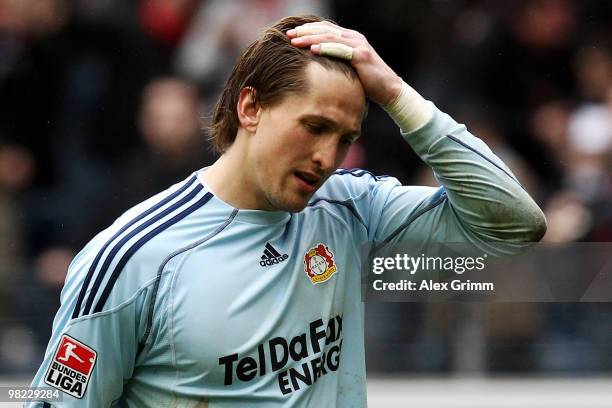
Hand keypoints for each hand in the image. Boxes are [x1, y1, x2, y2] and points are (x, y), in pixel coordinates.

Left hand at [287, 21, 401, 105]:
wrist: (388, 89)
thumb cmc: (366, 82)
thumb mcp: (348, 68)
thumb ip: (335, 61)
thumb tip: (315, 65)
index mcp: (349, 38)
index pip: (325, 28)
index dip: (307, 29)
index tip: (291, 34)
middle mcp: (354, 38)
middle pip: (325, 29)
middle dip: (305, 31)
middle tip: (288, 35)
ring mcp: (358, 45)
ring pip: (330, 37)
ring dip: (311, 38)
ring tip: (295, 41)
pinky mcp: (361, 55)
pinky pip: (340, 49)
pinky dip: (326, 48)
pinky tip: (313, 49)